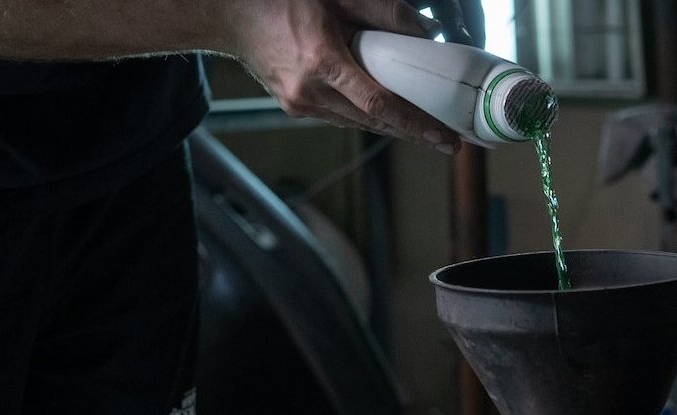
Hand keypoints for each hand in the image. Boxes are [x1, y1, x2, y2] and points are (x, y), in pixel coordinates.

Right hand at [222, 0, 461, 154]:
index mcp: (322, 62)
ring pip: (357, 123)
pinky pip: (339, 117)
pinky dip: (364, 115)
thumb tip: (424, 33)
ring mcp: (299, 104)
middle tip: (444, 138)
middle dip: (412, 131)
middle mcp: (309, 92)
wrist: (232, 16)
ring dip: (390, 125)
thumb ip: (385, 13)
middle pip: (373, 122)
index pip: (379, 105)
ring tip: (421, 126)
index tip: (442, 139)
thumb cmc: (282, 0)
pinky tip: (383, 111)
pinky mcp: (293, 108)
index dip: (415, 124)